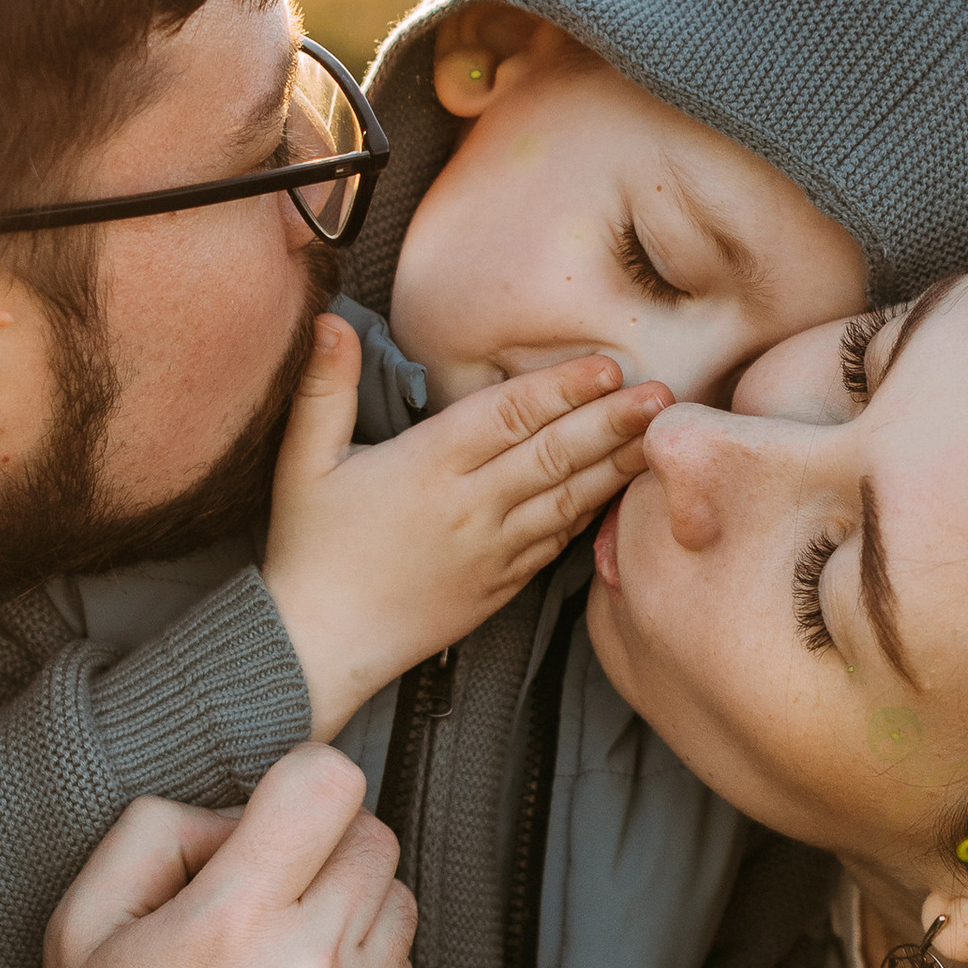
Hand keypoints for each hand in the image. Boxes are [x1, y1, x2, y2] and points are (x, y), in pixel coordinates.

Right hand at [25, 748, 415, 967]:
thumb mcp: (77, 936)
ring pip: (398, 904)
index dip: (300, 790)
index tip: (272, 825)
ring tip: (284, 963)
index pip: (330, 784)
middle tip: (270, 898)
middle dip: (324, 850)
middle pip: (374, 838)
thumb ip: (150, 838)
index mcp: (231, 925)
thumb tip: (232, 813)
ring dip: (349, 913)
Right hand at [264, 317, 669, 737]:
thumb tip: (329, 321)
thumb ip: (324, 389)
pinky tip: (619, 491)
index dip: (560, 389)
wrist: (319, 647)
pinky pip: (554, 543)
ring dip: (615, 466)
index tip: (606, 366)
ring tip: (659, 437)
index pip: (506, 417)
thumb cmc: (309, 550)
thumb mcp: (303, 462)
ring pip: (565, 500)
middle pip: (552, 456)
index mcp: (426, 468)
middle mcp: (469, 508)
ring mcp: (490, 552)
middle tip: (663, 396)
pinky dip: (590, 515)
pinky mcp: (499, 586)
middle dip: (611, 422)